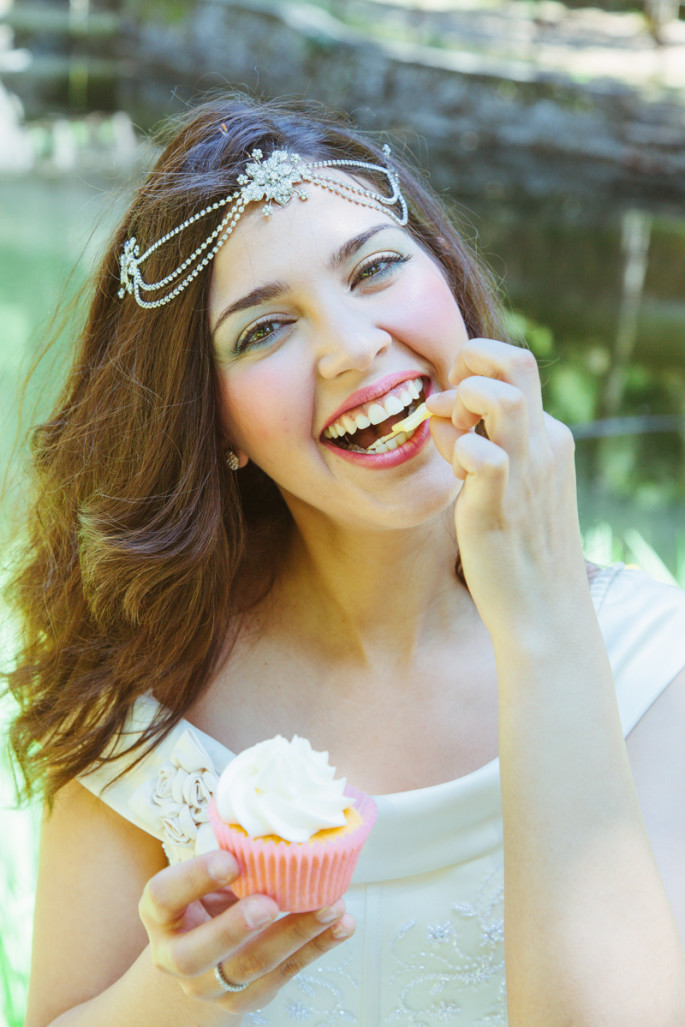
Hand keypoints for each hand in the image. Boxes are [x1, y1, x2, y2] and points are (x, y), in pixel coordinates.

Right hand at [139, 850, 354, 1014]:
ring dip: (295, 934)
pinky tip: (342, 925)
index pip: (164, 897)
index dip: (193, 878)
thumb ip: (227, 857)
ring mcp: (211, 985)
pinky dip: (317, 947)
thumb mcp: (203, 880)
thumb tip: (272, 811)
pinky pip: (285, 973)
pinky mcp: (247, 998)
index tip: (229, 859)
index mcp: (160, 915)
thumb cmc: (206, 901)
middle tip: (269, 902)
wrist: (201, 963)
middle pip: (197, 953)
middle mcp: (176, 957)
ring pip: (251, 965)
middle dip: (234, 928)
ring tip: (331, 905)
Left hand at [426, 338, 587, 638]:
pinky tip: (455, 478)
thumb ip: (482, 443)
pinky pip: (481, 452)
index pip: (512, 373)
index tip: (452, 410)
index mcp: (549, 438)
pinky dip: (457, 451)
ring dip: (464, 400)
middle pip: (517, 361)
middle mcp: (545, 445)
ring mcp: (527, 471)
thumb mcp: (509, 486)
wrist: (543, 612)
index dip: (472, 376)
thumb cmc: (517, 550)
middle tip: (449, 404)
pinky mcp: (501, 501)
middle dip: (471, 361)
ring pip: (503, 395)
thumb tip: (440, 412)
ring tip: (450, 432)